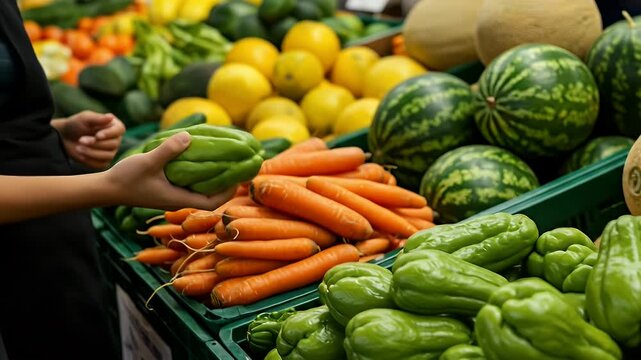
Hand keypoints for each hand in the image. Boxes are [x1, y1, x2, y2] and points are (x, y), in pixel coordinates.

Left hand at [53, 111, 125, 168]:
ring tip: (78, 147)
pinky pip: (101, 164)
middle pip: (114, 144)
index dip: (110, 134)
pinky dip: (90, 160)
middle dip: (96, 143)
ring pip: (108, 155)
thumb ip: (97, 118)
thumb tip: (111, 117)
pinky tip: (81, 155)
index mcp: (114, 126)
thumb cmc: (76, 124)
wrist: (65, 138)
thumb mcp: (85, 118)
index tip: (97, 135)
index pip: (120, 130)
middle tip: (81, 140)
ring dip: (92, 152)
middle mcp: (116, 139)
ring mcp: (111, 151)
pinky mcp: (103, 162)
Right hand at [105, 132, 236, 209]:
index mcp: (179, 198)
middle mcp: (179, 199)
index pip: (212, 202)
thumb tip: (189, 137)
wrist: (106, 188)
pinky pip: (189, 183)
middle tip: (237, 165)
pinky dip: (198, 173)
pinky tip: (200, 157)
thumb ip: (168, 150)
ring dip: (212, 177)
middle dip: (225, 182)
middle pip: (210, 196)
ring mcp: (172, 194)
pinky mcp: (166, 188)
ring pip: (200, 189)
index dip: (228, 191)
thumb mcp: (148, 161)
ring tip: (224, 159)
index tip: (239, 176)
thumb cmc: (126, 178)